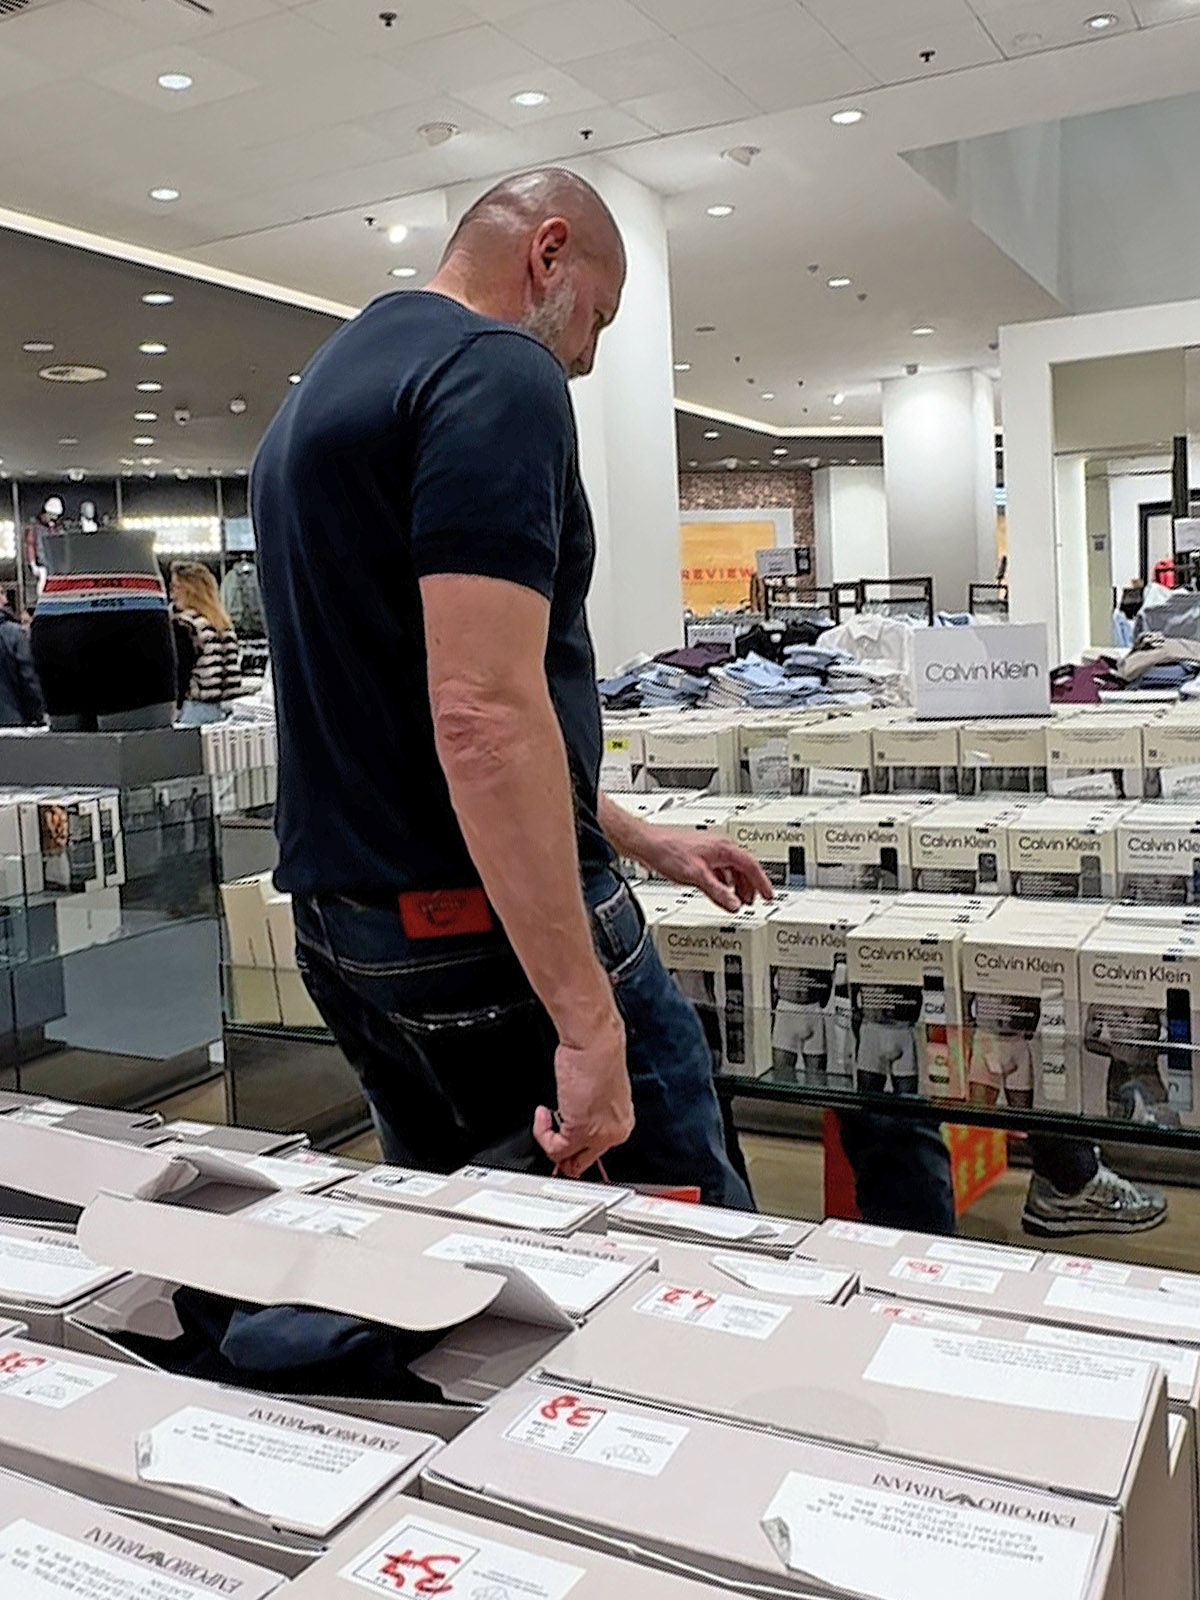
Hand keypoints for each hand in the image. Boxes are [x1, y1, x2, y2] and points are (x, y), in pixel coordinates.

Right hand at [534, 1009, 633, 1178]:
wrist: (594, 1042)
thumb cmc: (597, 1053)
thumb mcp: (597, 1088)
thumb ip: (589, 1108)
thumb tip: (573, 1116)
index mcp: (622, 1121)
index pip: (598, 1151)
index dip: (576, 1149)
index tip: (561, 1143)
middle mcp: (615, 1132)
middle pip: (584, 1163)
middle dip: (562, 1155)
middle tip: (547, 1142)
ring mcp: (599, 1135)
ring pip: (567, 1160)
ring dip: (549, 1142)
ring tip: (544, 1118)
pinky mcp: (580, 1131)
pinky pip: (555, 1148)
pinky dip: (542, 1134)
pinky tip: (541, 1114)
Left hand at [643, 827, 774, 912]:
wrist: (647, 843)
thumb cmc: (668, 852)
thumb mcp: (697, 877)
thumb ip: (718, 892)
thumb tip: (735, 905)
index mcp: (723, 848)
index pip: (752, 865)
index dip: (762, 882)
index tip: (769, 895)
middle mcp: (718, 846)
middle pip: (744, 867)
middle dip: (751, 886)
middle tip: (754, 901)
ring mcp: (708, 850)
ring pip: (731, 869)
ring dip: (737, 885)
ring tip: (739, 900)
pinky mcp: (698, 856)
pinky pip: (719, 870)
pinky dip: (723, 882)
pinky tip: (718, 891)